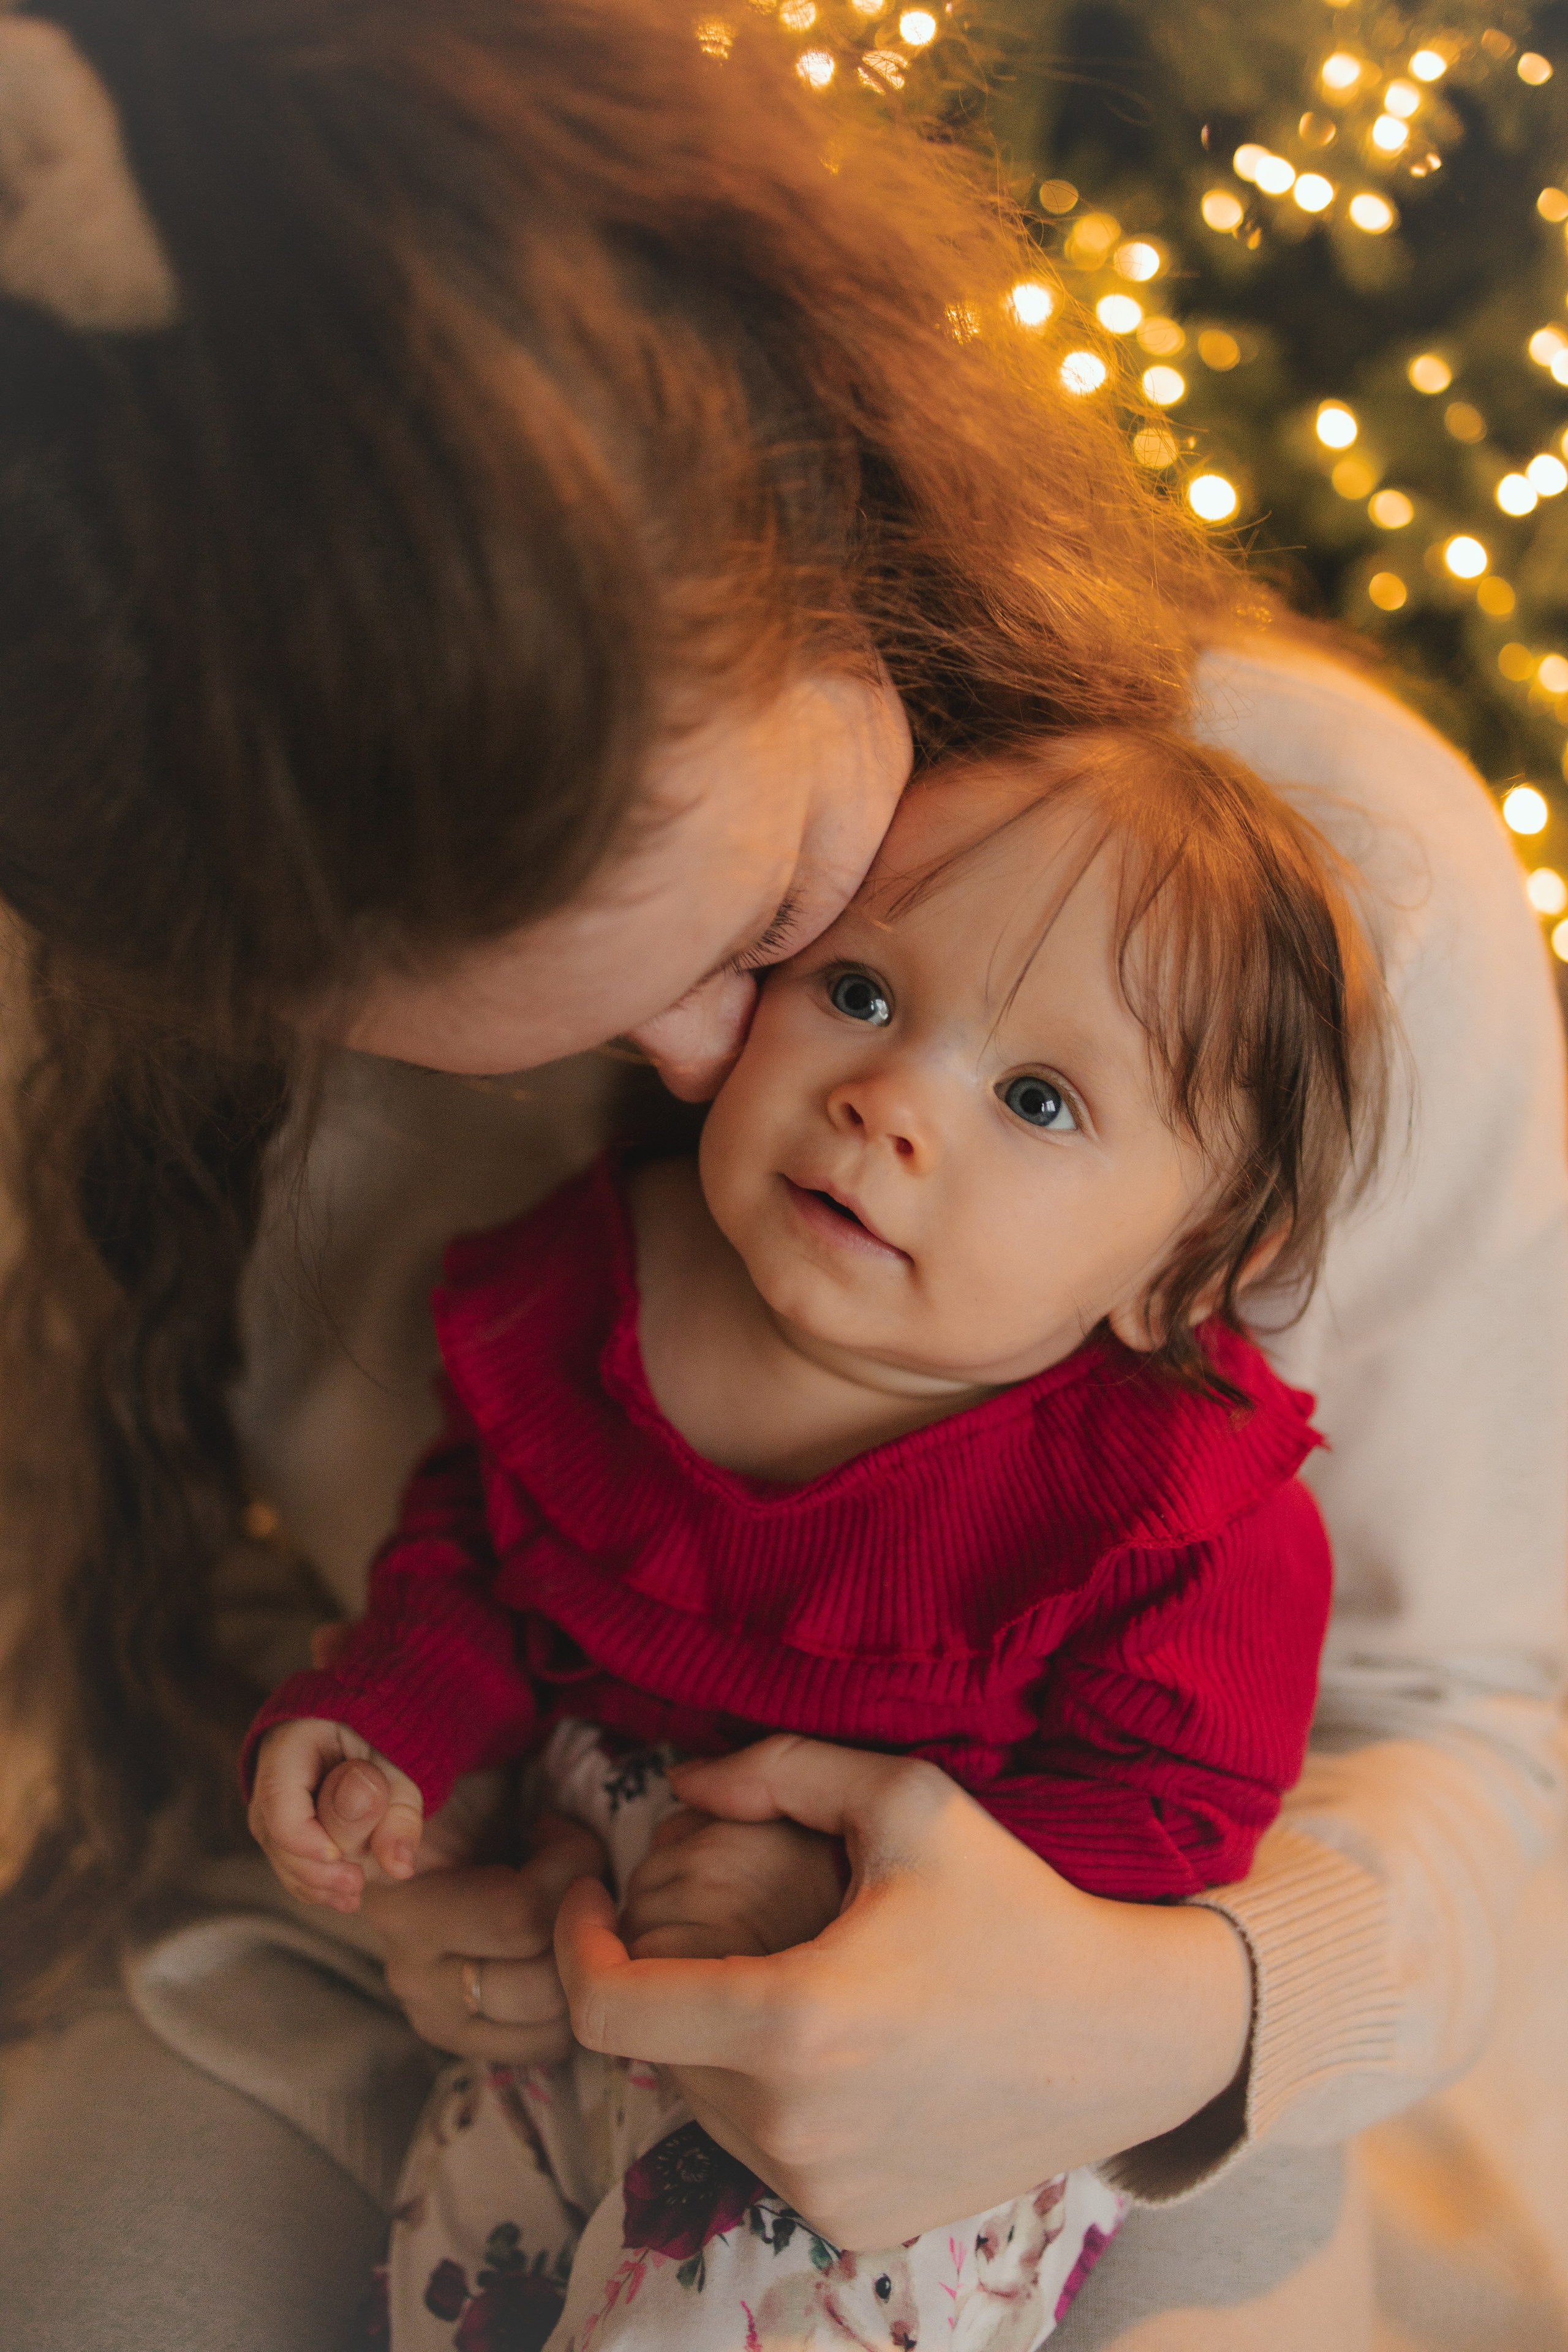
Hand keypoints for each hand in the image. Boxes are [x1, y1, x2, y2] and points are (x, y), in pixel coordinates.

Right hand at [248, 1717, 424, 1911]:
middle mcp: (269, 1780)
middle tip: (358, 1880)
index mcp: (290, 1745)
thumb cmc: (384, 1745)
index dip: (303, 1835)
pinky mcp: (284, 1837)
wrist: (367, 1737)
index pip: (279, 1797)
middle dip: (317, 1866)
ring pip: (282, 1858)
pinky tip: (347, 1899)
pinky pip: (292, 1867)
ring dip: (318, 1882)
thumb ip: (399, 1811)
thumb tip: (398, 1866)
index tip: (337, 1856)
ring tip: (354, 1893)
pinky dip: (318, 1887)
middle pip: (279, 1835)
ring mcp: (271, 1811)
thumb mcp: (401, 1770)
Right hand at [365, 1810, 608, 2060]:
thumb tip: (371, 1798)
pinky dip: (570, 2000)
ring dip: (581, 1959)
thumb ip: (407, 1790)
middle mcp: (410, 1974)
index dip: (569, 1866)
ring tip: (566, 1906)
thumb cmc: (464, 1789)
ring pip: (551, 2018)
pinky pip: (543, 2044)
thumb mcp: (445, 1770)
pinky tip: (561, 1950)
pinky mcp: (466, 2040)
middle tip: (577, 1869)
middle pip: (545, 1978)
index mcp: (402, 1905)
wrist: (451, 1819)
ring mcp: (436, 2015)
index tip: (553, 1827)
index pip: (521, 1916)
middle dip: (583, 1918)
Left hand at [556, 1736, 1252, 2248]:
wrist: (1128, 2036)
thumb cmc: (1017, 1903)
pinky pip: (763, 2153)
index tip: (589, 1894)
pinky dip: (772, 2097)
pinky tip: (844, 2046)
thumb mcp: (906, 1799)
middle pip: (661, 2045)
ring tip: (805, 1977)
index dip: (574, 1943)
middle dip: (672, 1975)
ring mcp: (821, 2191)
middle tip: (740, 1920)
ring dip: (721, 2038)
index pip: (607, 2006)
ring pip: (706, 2102)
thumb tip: (681, 1782)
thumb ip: (779, 1769)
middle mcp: (792, 2127)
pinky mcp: (853, 2226)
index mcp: (791, 2023)